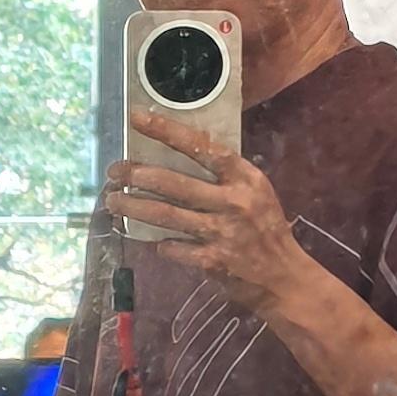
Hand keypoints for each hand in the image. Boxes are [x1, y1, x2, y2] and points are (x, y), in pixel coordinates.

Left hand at [103, 113, 323, 325]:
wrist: (284, 277)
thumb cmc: (266, 228)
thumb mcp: (255, 191)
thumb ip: (224, 175)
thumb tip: (179, 153)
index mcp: (244, 178)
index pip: (201, 147)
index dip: (167, 131)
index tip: (138, 118)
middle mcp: (232, 201)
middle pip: (174, 183)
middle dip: (137, 174)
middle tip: (114, 172)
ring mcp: (221, 232)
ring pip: (165, 215)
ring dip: (133, 206)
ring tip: (113, 201)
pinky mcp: (212, 261)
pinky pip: (174, 248)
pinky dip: (160, 244)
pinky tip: (153, 242)